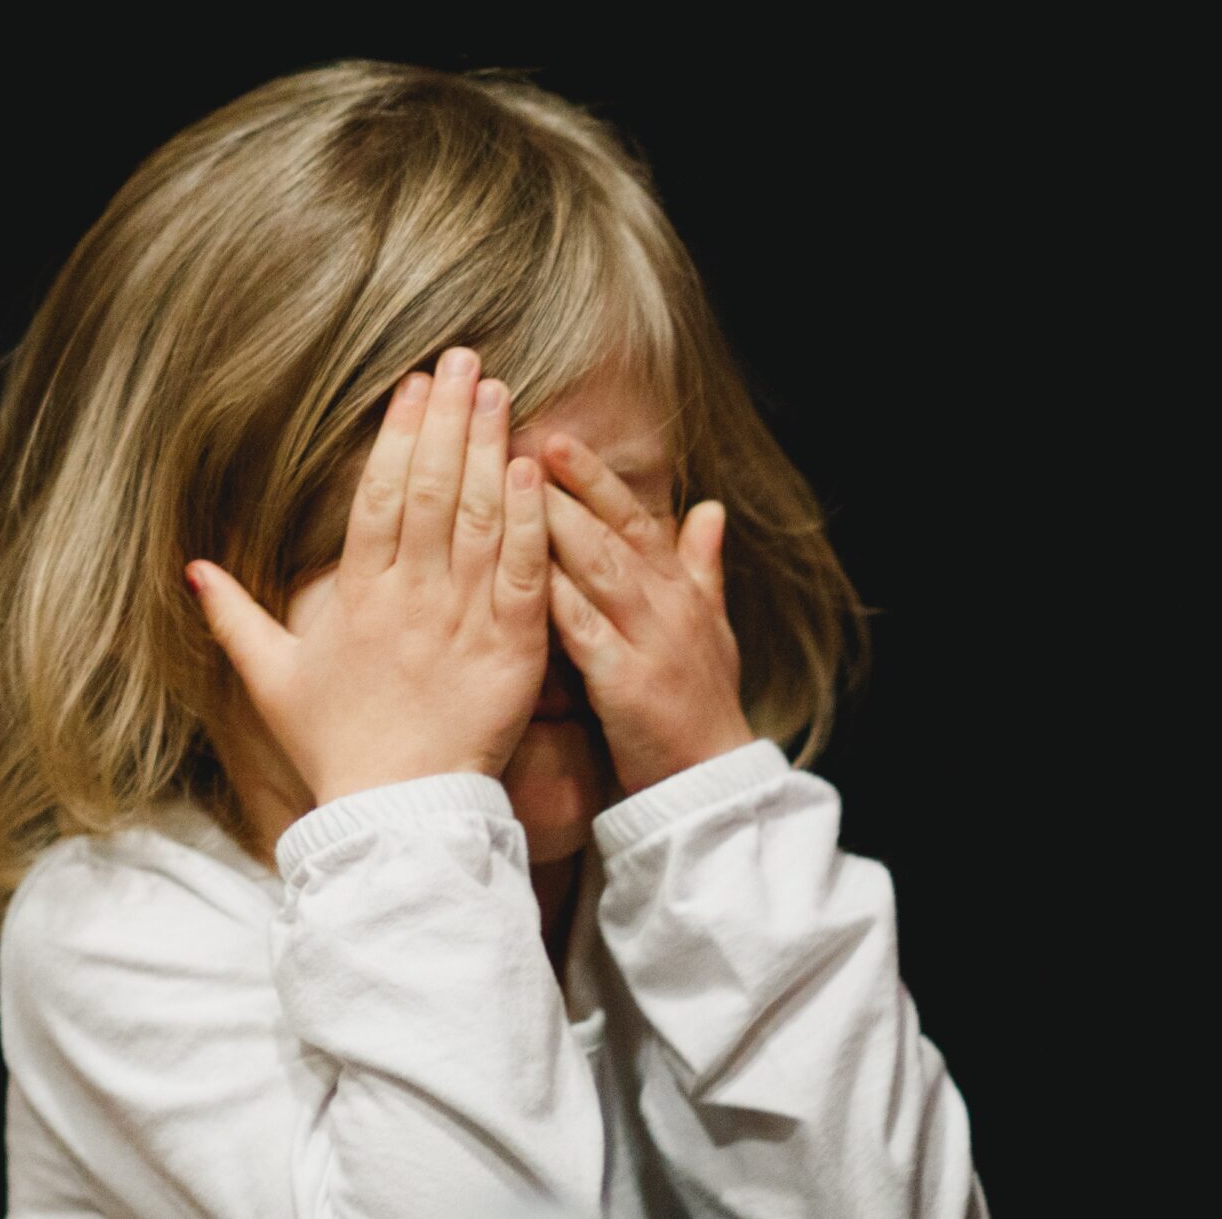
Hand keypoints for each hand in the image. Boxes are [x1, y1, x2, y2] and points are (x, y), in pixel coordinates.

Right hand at [187, 346, 551, 807]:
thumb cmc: (335, 748)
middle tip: (466, 361)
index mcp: (356, 598)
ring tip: (501, 393)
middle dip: (449, 419)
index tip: (414, 385)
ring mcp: (462, 621)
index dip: (397, 435)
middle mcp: (410, 598)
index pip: (379, 497)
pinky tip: (533, 469)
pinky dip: (528, 519)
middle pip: (431, 489)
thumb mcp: (273, 681)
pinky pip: (522, 572)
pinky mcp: (511, 650)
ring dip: (491, 449)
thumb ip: (235, 618)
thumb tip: (193, 569)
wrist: (396, 814)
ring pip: (478, 518)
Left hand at [539, 433, 756, 797]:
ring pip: (598, 569)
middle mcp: (666, 604)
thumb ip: (702, 566)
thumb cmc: (702, 705)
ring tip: (510, 487)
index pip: (633, 518)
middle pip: (610, 531)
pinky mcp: (627, 683)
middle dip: (564, 485)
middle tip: (517, 441)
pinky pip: (585, 631)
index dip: (593, 477)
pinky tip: (518, 573)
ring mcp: (649, 641)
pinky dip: (554, 599)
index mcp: (678, 589)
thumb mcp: (712, 628)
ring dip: (555, 525)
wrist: (711, 783)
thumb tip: (711, 507)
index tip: (554, 438)